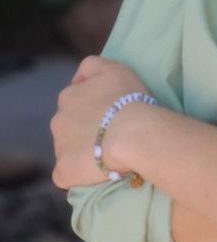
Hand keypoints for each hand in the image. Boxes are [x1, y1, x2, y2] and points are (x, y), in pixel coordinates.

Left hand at [50, 55, 152, 189]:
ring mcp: (59, 148)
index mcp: (68, 97)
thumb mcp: (114, 68)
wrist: (133, 133)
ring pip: (68, 150)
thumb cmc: (128, 99)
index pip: (75, 103)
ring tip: (107, 155)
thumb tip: (78, 79)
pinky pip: (65, 175)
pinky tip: (96, 172)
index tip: (110, 116)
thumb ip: (92, 67)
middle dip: (85, 131)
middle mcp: (58, 120)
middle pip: (69, 127)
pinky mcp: (63, 171)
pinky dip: (78, 174)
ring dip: (83, 152)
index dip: (93, 110)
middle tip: (110, 136)